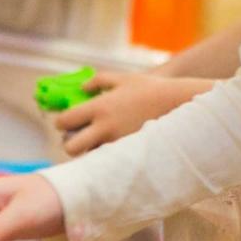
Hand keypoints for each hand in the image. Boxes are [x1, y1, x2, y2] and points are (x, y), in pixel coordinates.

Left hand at [56, 72, 214, 155]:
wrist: (180, 104)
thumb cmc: (151, 89)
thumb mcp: (123, 79)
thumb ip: (98, 81)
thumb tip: (81, 89)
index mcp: (100, 108)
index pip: (64, 122)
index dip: (61, 123)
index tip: (65, 122)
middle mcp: (105, 128)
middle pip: (70, 148)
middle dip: (69, 144)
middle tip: (76, 138)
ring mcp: (117, 144)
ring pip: (88, 158)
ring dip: (88, 152)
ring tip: (96, 143)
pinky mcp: (129, 154)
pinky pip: (108, 162)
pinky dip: (105, 158)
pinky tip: (111, 149)